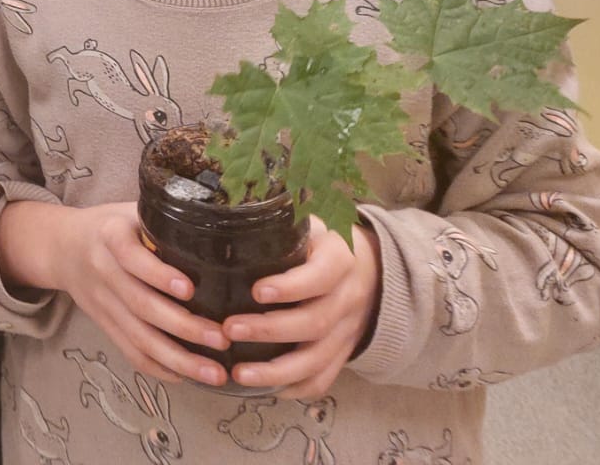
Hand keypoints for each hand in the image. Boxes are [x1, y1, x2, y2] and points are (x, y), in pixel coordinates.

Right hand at [12, 200, 230, 385]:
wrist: (61, 247)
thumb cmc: (111, 225)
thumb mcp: (131, 211)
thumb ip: (164, 221)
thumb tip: (220, 232)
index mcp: (110, 235)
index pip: (131, 256)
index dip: (158, 274)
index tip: (190, 289)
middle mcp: (102, 270)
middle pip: (140, 305)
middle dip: (183, 326)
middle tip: (222, 338)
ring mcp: (101, 302)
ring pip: (138, 337)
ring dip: (178, 359)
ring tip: (215, 372)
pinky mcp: (103, 324)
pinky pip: (129, 351)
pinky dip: (157, 368)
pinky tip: (186, 376)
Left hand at [222, 219, 381, 397]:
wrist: (370, 272)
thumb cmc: (319, 244)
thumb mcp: (308, 224)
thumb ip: (279, 222)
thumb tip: (229, 211)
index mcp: (339, 261)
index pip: (321, 275)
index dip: (292, 286)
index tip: (257, 291)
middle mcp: (347, 298)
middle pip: (315, 322)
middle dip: (270, 330)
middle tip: (229, 329)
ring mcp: (346, 331)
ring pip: (317, 359)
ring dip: (277, 371)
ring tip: (238, 373)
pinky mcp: (341, 354)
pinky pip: (322, 379)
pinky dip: (294, 388)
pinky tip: (262, 388)